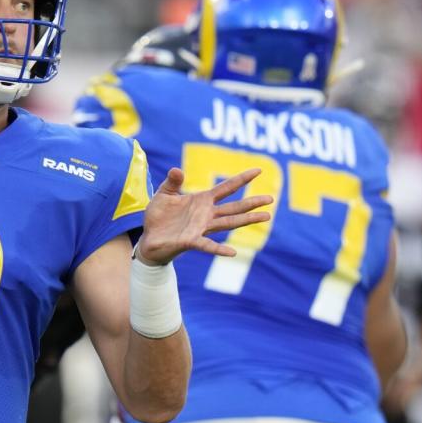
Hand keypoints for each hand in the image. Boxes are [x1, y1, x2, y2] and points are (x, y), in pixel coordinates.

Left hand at [136, 167, 271, 264]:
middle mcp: (206, 214)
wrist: (149, 238)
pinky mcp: (191, 241)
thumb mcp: (164, 194)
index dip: (242, 179)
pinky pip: (207, 246)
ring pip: (228, 223)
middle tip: (271, 198)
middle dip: (252, 202)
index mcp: (202, 201)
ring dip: (246, 220)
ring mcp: (201, 228)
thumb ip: (172, 182)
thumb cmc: (159, 216)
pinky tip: (232, 252)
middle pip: (234, 207)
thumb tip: (177, 170)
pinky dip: (219, 249)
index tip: (258, 170)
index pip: (226, 188)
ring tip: (266, 217)